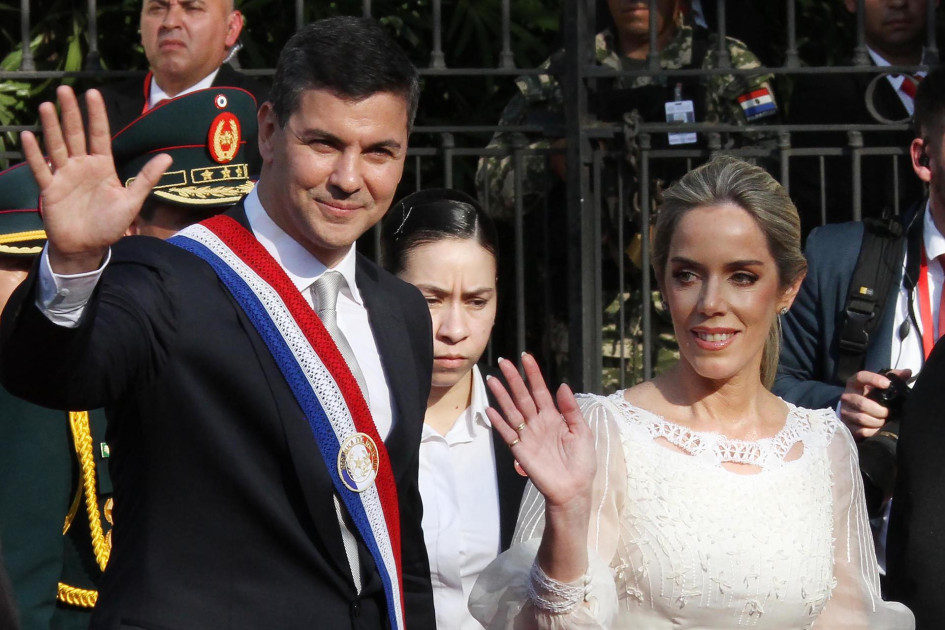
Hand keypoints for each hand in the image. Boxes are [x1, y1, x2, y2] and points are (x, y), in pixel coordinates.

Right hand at [21, 86, 172, 273]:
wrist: (88, 247)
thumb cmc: (111, 225)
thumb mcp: (132, 201)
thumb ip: (147, 178)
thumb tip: (168, 157)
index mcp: (102, 166)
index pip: (99, 134)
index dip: (96, 115)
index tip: (93, 92)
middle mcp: (82, 166)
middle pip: (75, 134)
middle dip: (71, 112)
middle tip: (65, 89)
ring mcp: (64, 175)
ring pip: (57, 145)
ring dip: (51, 126)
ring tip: (47, 105)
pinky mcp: (50, 188)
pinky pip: (40, 168)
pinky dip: (34, 153)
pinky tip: (27, 136)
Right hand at [486, 353, 595, 509]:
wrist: (575, 489)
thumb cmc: (582, 462)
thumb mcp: (582, 432)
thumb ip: (571, 409)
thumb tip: (562, 385)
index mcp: (554, 416)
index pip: (540, 390)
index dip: (533, 374)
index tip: (526, 357)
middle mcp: (538, 423)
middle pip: (523, 396)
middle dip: (514, 379)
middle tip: (503, 361)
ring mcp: (528, 436)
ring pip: (512, 411)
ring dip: (502, 396)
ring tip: (492, 380)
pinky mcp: (520, 450)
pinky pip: (507, 433)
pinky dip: (498, 422)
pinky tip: (490, 410)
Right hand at [839, 368, 911, 439]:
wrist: (854, 409)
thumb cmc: (871, 395)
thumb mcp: (879, 384)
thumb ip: (893, 377)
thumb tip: (908, 372)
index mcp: (854, 383)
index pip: (861, 377)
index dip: (874, 379)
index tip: (887, 384)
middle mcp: (847, 396)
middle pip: (862, 403)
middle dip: (879, 410)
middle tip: (889, 412)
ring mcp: (845, 411)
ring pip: (862, 418)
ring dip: (877, 421)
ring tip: (885, 421)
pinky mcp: (846, 425)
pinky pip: (861, 430)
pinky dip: (873, 430)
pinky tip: (878, 428)